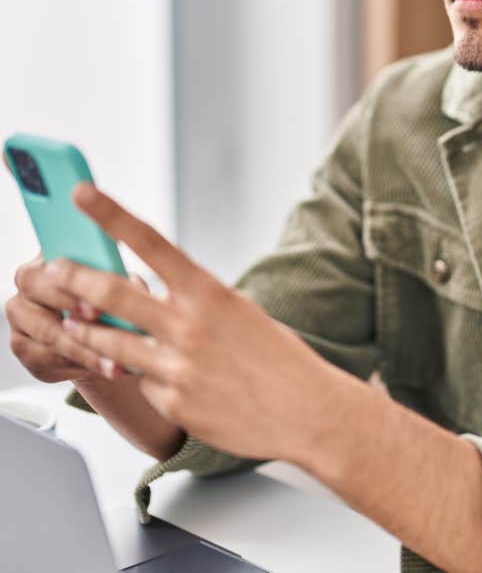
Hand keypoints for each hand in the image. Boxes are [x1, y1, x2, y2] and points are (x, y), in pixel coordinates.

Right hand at [2, 151, 124, 382]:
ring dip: (85, 342)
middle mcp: (30, 281)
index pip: (42, 217)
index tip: (71, 190)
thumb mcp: (133, 282)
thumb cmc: (125, 305)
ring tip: (118, 353)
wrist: (119, 351)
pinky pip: (49, 358)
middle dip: (68, 295)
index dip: (42, 194)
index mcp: (53, 252)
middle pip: (36, 281)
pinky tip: (109, 365)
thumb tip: (133, 273)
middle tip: (96, 308)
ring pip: (47, 328)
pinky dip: (83, 363)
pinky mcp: (29, 352)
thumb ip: (123, 272)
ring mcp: (24, 318)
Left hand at [52, 182, 345, 463]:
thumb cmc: (280, 359)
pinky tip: (176, 380)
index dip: (112, 215)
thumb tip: (161, 294)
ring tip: (77, 325)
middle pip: (112, 294)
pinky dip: (149, 378)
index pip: (151, 243)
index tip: (83, 194)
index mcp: (209, 293)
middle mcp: (189, 326)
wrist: (306, 411)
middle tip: (52, 269)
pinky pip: (143, 383)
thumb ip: (198, 301)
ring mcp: (177, 367)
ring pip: (110, 344)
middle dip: (74, 278)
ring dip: (88, 332)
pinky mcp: (173, 403)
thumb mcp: (242, 312)